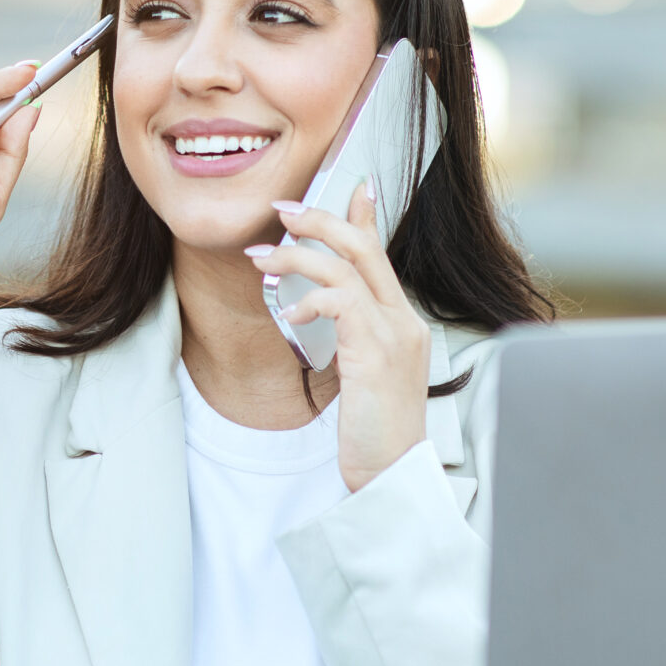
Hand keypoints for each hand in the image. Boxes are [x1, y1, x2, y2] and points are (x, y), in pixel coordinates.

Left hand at [245, 180, 430, 491]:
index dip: (362, 217)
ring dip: (297, 255)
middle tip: (280, 210)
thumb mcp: (361, 377)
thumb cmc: (372, 435)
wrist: (391, 478)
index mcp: (402, 324)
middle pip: (365, 247)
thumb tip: (322, 312)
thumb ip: (351, 340)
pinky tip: (287, 315)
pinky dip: (308, 299)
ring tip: (260, 259)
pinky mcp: (376, 354)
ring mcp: (395, 335)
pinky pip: (341, 302)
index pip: (381, 256)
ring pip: (347, 266)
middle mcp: (404, 322)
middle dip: (320, 219)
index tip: (347, 187)